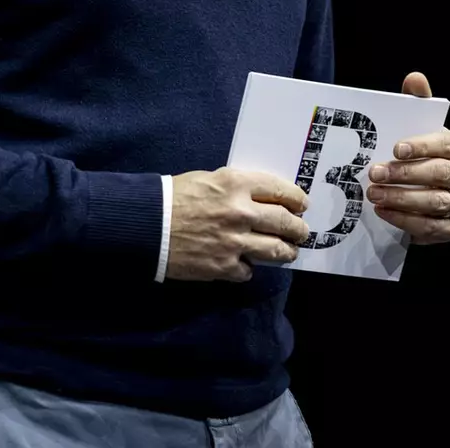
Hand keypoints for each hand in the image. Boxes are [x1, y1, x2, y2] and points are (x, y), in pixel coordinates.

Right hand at [166, 167, 311, 281]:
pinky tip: (244, 263)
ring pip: (275, 250)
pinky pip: (248, 271)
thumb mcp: (209, 179)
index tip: (302, 205)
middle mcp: (241, 212)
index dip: (297, 199)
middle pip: (284, 223)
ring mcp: (234, 242)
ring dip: (286, 252)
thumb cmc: (175, 196)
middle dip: (298, 229)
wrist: (147, 224)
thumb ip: (237, 188)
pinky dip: (248, 268)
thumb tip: (261, 199)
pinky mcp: (223, 266)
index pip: (281, 191)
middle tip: (302, 232)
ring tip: (288, 252)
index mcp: (237, 184)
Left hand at [365, 71, 449, 244]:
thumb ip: (419, 103)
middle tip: (374, 173)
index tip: (395, 148)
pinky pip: (431, 228)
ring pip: (435, 203)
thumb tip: (415, 78)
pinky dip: (405, 221)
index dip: (422, 146)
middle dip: (404, 174)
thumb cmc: (426, 153)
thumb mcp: (423, 127)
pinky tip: (383, 212)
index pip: (447, 145)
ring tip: (373, 194)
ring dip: (401, 199)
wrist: (432, 190)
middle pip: (439, 175)